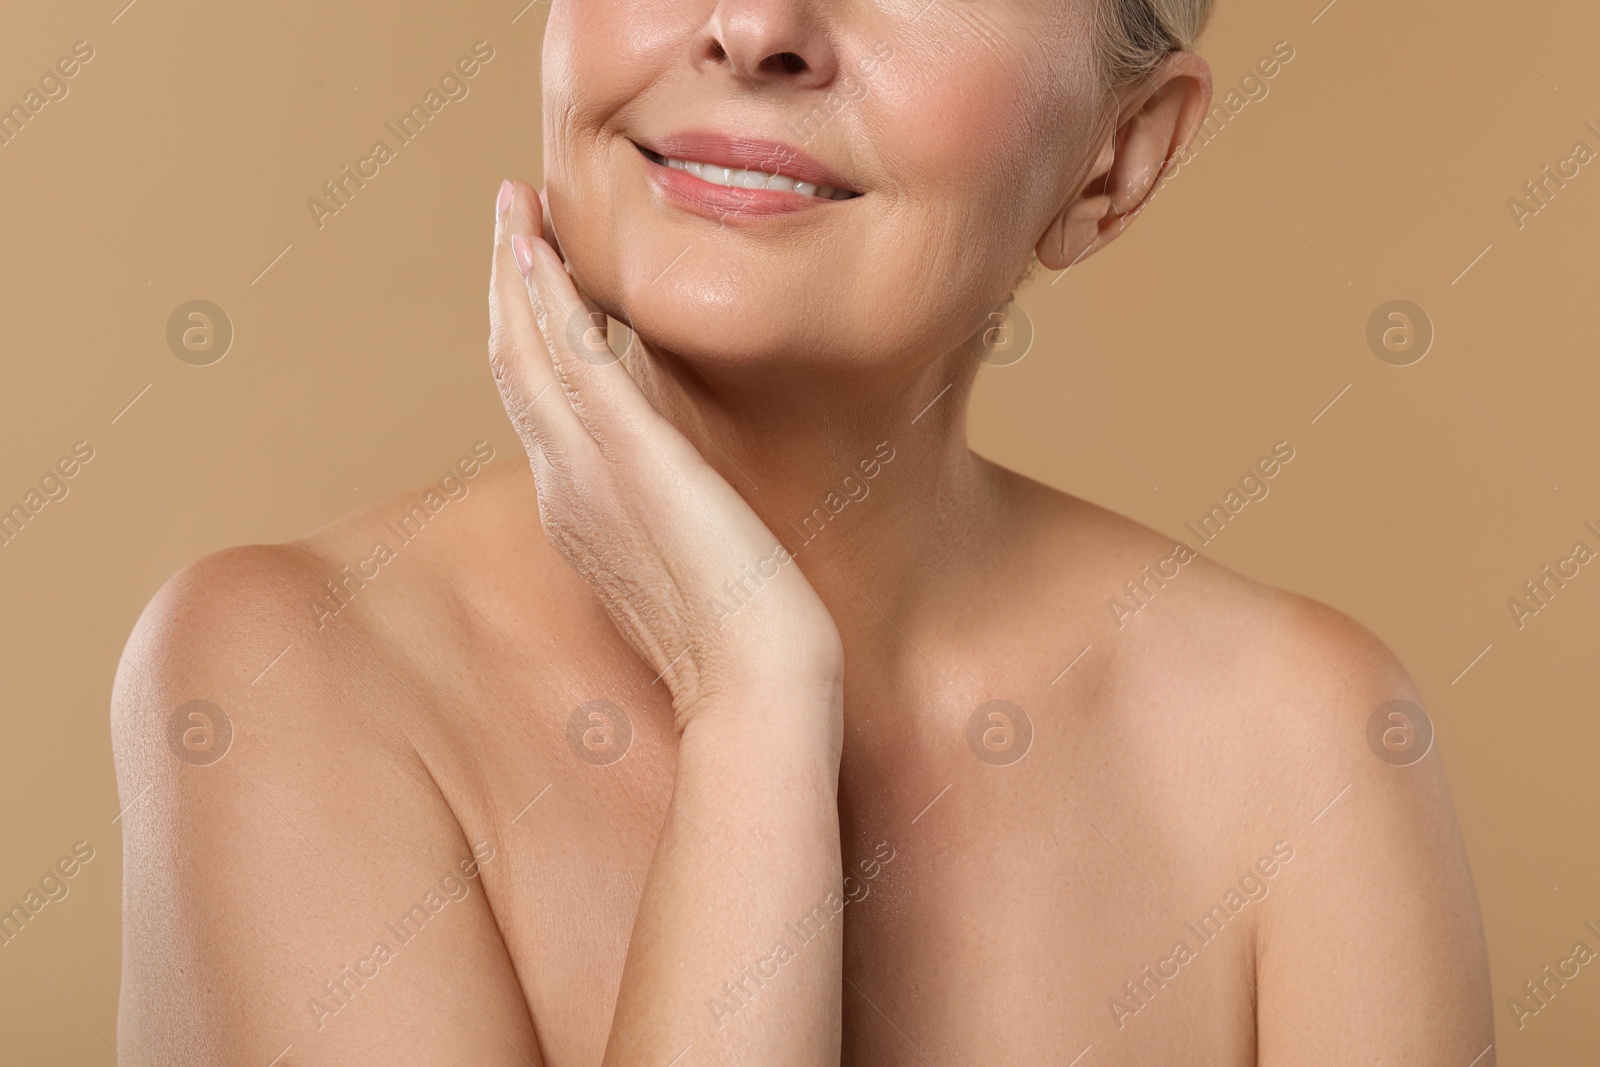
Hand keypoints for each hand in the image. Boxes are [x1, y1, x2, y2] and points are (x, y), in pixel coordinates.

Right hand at [487, 180, 841, 731]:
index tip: (537, 271)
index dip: (528, 329)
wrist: (756, 686)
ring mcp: (588, 471)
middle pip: (515, 364)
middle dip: (507, 284)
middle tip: (509, 212)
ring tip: (514, 206)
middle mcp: (566, 485)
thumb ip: (668, 517)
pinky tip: (538, 246)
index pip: (541, 400)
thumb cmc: (738, 641)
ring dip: (515, 271)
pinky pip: (570, 361)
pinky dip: (545, 299)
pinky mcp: (629, 457)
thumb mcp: (688, 562)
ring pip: (527, 351)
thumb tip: (683, 492)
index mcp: (581, 509)